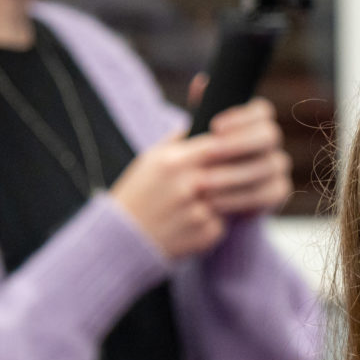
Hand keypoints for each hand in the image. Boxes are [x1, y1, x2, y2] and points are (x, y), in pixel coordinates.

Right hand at [109, 130, 225, 259]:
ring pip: (232, 195)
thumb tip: (203, 120)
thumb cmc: (138, 194)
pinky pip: (225, 220)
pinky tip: (196, 221)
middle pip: (230, 169)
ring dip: (229, 195)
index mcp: (173, 162)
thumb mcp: (150, 160)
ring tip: (210, 198)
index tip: (236, 146)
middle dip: (235, 170)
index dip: (231, 145)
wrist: (123, 240)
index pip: (218, 144)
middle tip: (236, 171)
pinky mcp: (207, 233)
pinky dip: (217, 219)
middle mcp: (188, 186)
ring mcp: (199, 211)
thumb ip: (178, 141)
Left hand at [198, 98, 293, 215]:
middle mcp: (271, 141)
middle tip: (208, 153)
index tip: (214, 126)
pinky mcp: (277, 192)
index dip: (241, 116)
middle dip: (237, 144)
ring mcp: (277, 166)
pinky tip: (214, 203)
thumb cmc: (195, 160)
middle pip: (269, 135)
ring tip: (203, 183)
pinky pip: (266, 195)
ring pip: (266, 167)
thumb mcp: (193, 136)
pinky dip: (239, 199)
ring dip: (233, 175)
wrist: (198, 199)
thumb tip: (202, 82)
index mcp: (254, 121)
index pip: (261, 110)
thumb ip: (201, 110)